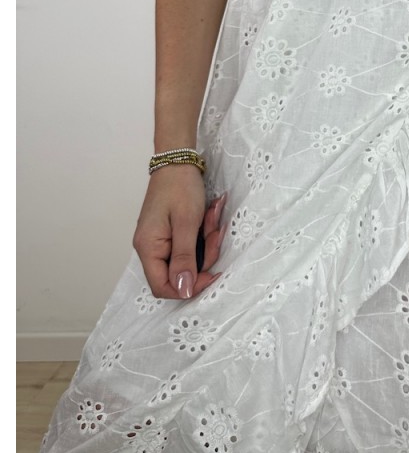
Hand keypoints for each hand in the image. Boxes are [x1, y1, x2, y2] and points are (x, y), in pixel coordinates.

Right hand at [132, 166, 226, 299]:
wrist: (178, 161)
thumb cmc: (180, 187)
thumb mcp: (187, 223)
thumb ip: (185, 259)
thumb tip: (183, 291)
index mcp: (148, 248)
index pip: (163, 287)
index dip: (188, 287)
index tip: (212, 274)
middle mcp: (150, 248)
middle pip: (179, 272)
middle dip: (204, 256)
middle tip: (215, 233)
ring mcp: (159, 240)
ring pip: (188, 258)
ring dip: (206, 242)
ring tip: (212, 217)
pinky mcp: (169, 233)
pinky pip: (189, 244)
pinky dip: (202, 234)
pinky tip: (209, 217)